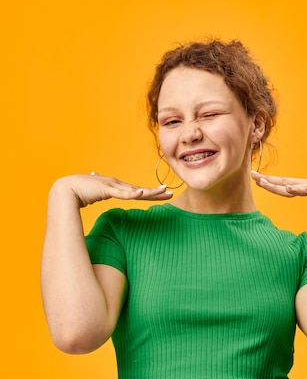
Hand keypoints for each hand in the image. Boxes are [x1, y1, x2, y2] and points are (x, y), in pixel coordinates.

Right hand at [51, 173, 172, 207]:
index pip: (136, 191)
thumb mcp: (94, 193)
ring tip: (163, 192)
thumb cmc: (78, 192)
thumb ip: (98, 191)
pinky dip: (132, 194)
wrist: (64, 189)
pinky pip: (121, 193)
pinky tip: (141, 194)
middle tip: (170, 192)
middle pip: (140, 190)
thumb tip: (96, 185)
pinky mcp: (105, 189)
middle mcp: (116, 184)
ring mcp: (111, 185)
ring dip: (149, 192)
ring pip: (134, 190)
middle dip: (156, 192)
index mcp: (115, 186)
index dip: (150, 193)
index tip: (162, 195)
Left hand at [251, 171, 306, 209]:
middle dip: (266, 180)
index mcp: (305, 186)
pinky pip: (306, 189)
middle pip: (282, 182)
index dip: (270, 182)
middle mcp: (305, 184)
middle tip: (252, 175)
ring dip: (276, 184)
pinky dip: (296, 189)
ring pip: (289, 184)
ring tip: (263, 182)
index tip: (258, 179)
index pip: (283, 184)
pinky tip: (287, 188)